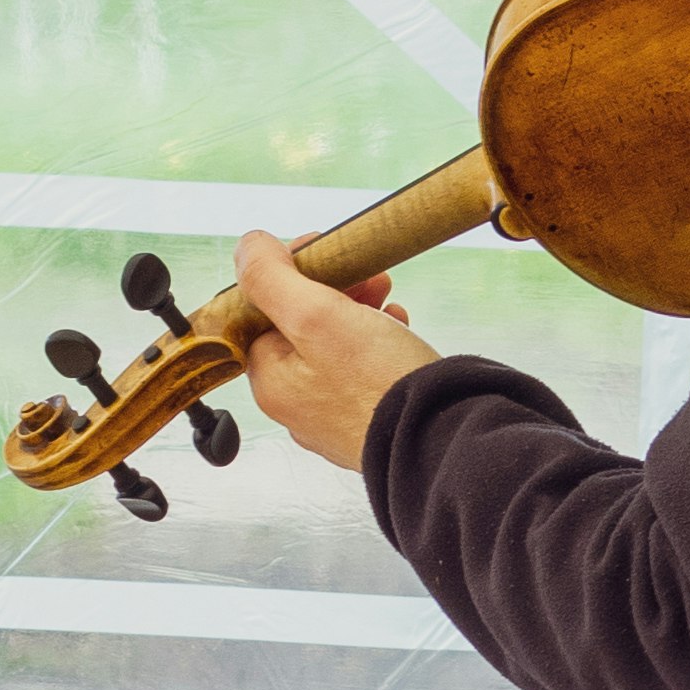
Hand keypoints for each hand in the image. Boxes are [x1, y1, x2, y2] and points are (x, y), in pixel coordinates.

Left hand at [236, 232, 444, 469]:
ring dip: (357, 312)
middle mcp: (297, 406)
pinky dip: (378, 343)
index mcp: (272, 383)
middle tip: (368, 275)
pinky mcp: (369, 422)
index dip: (291, 273)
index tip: (324, 251)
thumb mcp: (316, 316)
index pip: (263, 311)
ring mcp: (334, 418)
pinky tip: (398, 330)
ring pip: (334, 347)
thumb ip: (272, 278)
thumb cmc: (379, 384)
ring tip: (387, 297)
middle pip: (300, 328)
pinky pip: (363, 372)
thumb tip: (248, 248)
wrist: (441, 441)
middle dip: (332, 290)